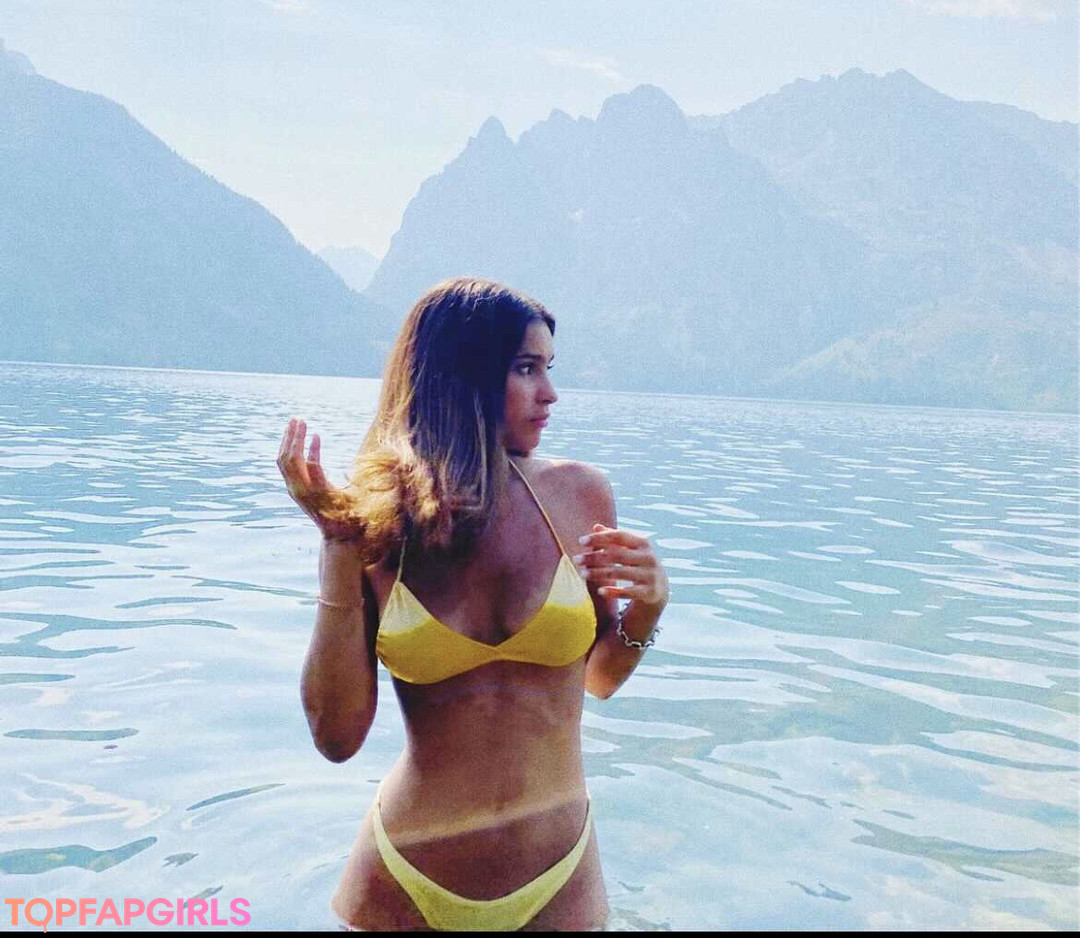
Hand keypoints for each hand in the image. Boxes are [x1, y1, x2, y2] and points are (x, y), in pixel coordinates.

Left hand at [276, 418, 363, 541]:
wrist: (337, 536)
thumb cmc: (354, 516)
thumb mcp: (361, 499)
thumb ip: (368, 481)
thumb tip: (392, 463)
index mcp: (321, 494)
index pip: (311, 467)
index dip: (313, 449)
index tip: (318, 434)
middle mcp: (303, 492)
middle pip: (291, 461)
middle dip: (295, 438)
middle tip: (300, 420)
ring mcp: (295, 491)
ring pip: (284, 462)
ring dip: (288, 440)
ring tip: (295, 422)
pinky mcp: (293, 488)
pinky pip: (284, 466)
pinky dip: (287, 449)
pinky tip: (294, 437)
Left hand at [572, 523, 668, 608]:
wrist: (660, 588)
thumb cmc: (638, 563)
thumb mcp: (630, 549)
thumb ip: (614, 538)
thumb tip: (596, 526)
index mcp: (643, 543)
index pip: (619, 536)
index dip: (599, 537)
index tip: (581, 541)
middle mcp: (648, 557)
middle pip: (616, 555)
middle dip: (594, 557)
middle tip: (576, 559)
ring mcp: (650, 575)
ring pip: (619, 573)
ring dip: (598, 573)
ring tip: (582, 574)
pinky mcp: (649, 592)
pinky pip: (628, 592)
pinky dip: (614, 591)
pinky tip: (600, 591)